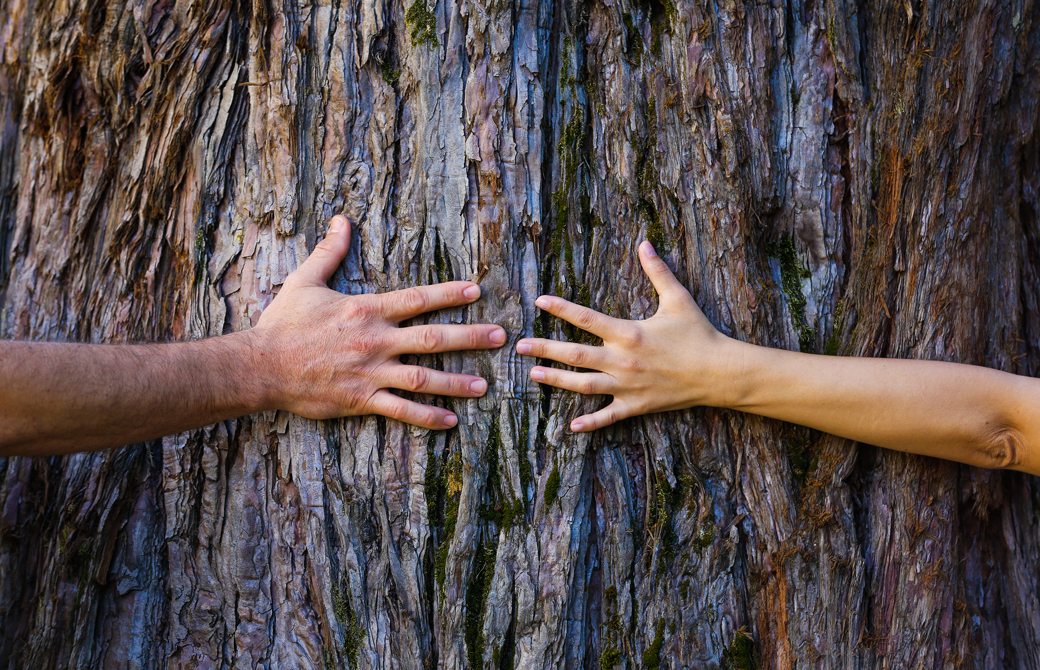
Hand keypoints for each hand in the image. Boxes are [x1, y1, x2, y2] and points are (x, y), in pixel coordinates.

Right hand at [252, 215, 505, 428]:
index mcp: (367, 311)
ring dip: (457, 382)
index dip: (449, 294)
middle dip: (470, 337)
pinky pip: (400, 411)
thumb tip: (340, 220)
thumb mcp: (305, 280)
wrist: (261, 365)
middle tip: (500, 336)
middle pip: (433, 338)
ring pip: (424, 378)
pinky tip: (450, 421)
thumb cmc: (283, 323)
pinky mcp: (361, 400)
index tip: (476, 290)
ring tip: (485, 385)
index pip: (417, 299)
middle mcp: (376, 342)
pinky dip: (427, 417)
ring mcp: (371, 373)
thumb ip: (330, 251)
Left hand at [516, 241, 740, 431]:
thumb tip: (644, 242)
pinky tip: (571, 426)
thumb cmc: (698, 333)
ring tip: (533, 375)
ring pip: (583, 385)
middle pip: (575, 354)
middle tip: (520, 346)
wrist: (719, 372)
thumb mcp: (678, 298)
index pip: (586, 318)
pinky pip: (609, 416)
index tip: (539, 302)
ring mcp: (627, 385)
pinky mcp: (637, 405)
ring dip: (556, 381)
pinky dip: (590, 422)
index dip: (561, 308)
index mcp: (629, 333)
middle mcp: (622, 360)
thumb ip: (657, 271)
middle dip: (545, 349)